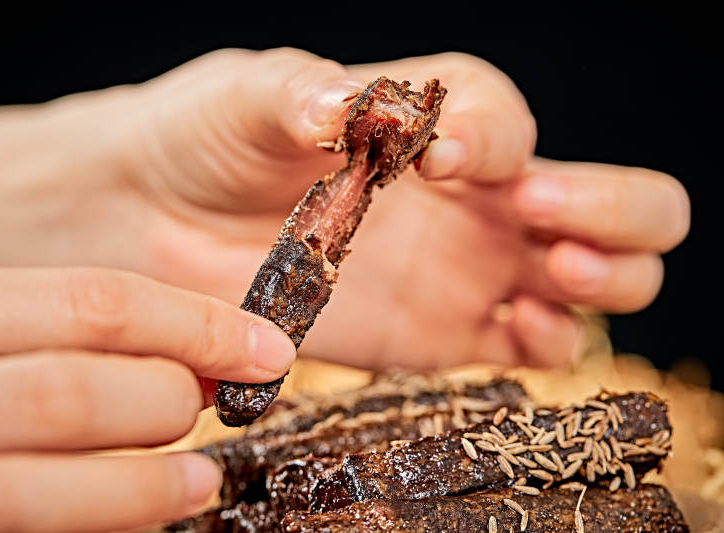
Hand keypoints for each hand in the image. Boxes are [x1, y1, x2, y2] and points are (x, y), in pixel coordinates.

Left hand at [0, 48, 689, 369]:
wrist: (159, 219)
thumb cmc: (206, 138)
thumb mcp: (249, 98)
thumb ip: (306, 95)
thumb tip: (351, 108)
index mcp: (438, 119)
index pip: (513, 123)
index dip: (496, 142)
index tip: (435, 162)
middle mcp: (474, 198)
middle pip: (614, 200)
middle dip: (612, 210)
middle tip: (542, 219)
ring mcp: (470, 273)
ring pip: (599, 280)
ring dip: (605, 280)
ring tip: (549, 277)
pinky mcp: (447, 338)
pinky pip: (535, 347)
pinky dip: (550, 346)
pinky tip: (516, 335)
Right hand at [0, 265, 294, 531]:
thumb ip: (68, 324)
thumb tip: (208, 347)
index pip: (90, 304)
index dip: (197, 328)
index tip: (265, 349)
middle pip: (63, 393)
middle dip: (165, 400)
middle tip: (209, 403)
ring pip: (17, 491)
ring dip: (139, 487)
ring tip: (202, 478)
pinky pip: (6, 532)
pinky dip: (98, 521)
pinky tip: (145, 512)